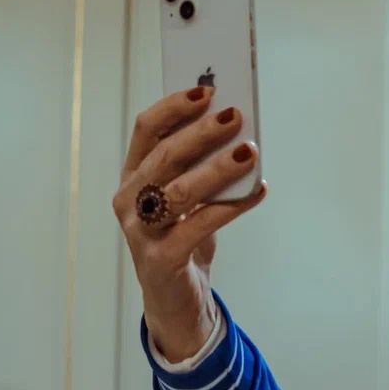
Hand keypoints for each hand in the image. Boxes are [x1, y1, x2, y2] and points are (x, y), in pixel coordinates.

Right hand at [112, 86, 265, 361]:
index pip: (146, 130)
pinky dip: (232, 206)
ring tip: (250, 152)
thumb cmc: (184, 238)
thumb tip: (239, 131)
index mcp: (133, 176)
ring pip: (180, 191)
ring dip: (218, 168)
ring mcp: (140, 231)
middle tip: (235, 116)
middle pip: (164, 157)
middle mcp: (130, 199)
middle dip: (201, 133)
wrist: (176, 299)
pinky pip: (200, 226)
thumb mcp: (190, 199)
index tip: (207, 90)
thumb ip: (202, 167)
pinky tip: (258, 191)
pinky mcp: (161, 259)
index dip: (175, 107)